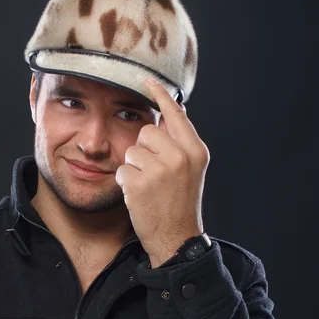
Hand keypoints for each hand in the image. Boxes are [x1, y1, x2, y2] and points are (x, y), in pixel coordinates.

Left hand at [115, 77, 209, 266]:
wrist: (176, 239)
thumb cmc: (181, 204)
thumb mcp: (192, 170)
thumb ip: (180, 144)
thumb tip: (168, 113)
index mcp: (195, 151)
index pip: (175, 114)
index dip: (160, 95)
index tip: (146, 79)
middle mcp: (180, 157)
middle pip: (147, 132)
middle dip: (144, 149)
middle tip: (154, 173)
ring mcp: (159, 171)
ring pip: (131, 151)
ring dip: (134, 168)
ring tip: (148, 187)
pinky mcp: (139, 184)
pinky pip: (122, 170)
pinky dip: (126, 183)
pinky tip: (139, 196)